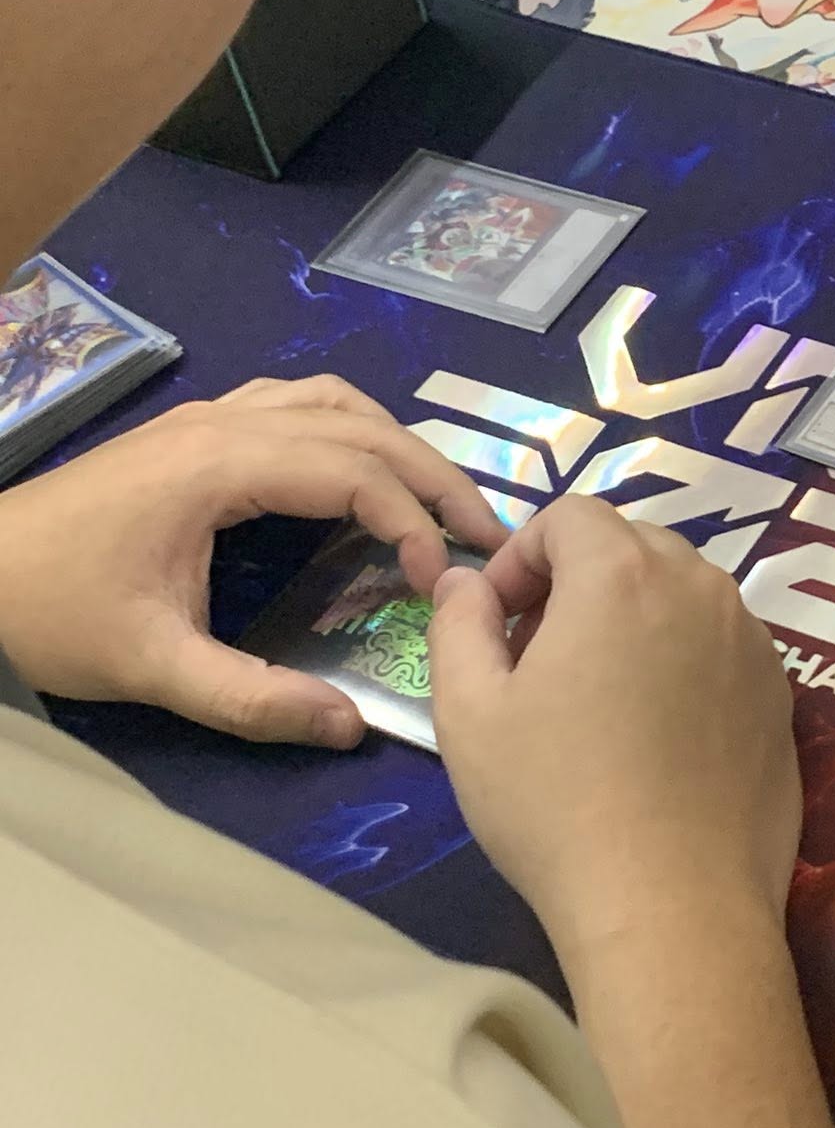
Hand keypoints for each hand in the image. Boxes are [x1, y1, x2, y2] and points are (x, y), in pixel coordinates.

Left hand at [0, 375, 507, 745]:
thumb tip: (349, 726)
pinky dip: (352, 431)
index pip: (352, 471)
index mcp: (219, 466)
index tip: (439, 579)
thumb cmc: (53, 612)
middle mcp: (224, 423)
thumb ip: (252, 700)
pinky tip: (363, 475)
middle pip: (361, 424)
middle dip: (434, 474)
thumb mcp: (152, 669)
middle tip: (489, 532)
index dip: (412, 518)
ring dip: (397, 444)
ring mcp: (209, 417)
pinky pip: (300, 404)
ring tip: (438, 501)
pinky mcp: (196, 429)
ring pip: (334, 401)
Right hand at [428, 497, 799, 945]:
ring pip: (682, 593)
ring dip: (633, 617)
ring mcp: (752, 640)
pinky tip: (655, 736)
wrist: (673, 904)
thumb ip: (459, 624)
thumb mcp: (470, 714)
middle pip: (632, 545)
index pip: (571, 514)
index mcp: (624, 575)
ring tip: (595, 698)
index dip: (523, 555)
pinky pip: (721, 643)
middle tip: (537, 658)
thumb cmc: (555, 804)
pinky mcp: (780, 694)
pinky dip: (682, 658)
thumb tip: (467, 583)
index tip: (498, 621)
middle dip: (577, 580)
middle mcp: (701, 588)